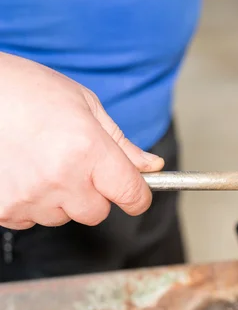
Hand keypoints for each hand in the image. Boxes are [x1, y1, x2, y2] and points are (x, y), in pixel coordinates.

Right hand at [0, 52, 164, 229]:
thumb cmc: (28, 90)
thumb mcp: (86, 105)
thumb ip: (121, 144)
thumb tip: (151, 166)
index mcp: (87, 149)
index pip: (131, 194)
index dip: (137, 196)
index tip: (135, 193)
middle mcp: (61, 178)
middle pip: (97, 212)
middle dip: (93, 194)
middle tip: (74, 164)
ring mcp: (29, 196)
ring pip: (62, 217)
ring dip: (60, 198)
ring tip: (40, 162)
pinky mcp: (2, 208)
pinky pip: (30, 220)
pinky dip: (31, 202)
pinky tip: (21, 172)